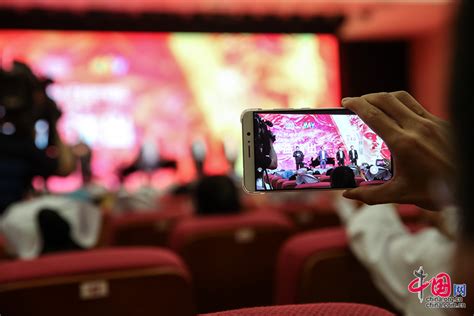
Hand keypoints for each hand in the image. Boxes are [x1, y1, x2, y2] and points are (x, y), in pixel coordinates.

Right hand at [341, 91, 453, 210]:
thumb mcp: (402, 195)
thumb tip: (348, 194)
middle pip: (385, 100)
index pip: (374, 115)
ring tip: (373, 103)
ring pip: (402, 98)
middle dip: (367, 97)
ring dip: (384, 97)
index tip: (346, 102)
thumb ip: (372, 195)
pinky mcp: (441, 123)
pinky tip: (397, 116)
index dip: (357, 105)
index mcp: (404, 143)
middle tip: (354, 102)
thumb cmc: (439, 191)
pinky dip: (401, 106)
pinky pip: (416, 106)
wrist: (470, 184)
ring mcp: (431, 122)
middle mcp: (417, 128)